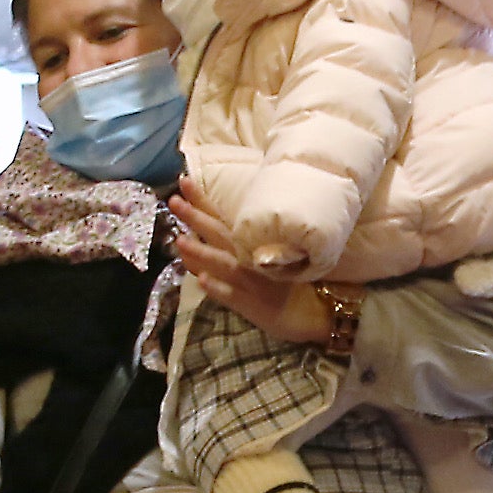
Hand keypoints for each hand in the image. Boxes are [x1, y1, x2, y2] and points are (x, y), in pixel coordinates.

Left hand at [171, 179, 335, 347]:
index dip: (202, 200)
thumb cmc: (292, 283)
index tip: (183, 179)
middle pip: (218, 235)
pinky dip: (218, 289)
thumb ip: (239, 245)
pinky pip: (233, 297)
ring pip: (222, 264)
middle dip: (196, 217)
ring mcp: (250, 282)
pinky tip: (202, 282)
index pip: (221, 218)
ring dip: (202, 252)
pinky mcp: (252, 306)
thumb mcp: (267, 257)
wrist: (318, 312)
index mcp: (250, 245)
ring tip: (180, 240)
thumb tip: (207, 232)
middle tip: (173, 201)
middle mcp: (248, 258)